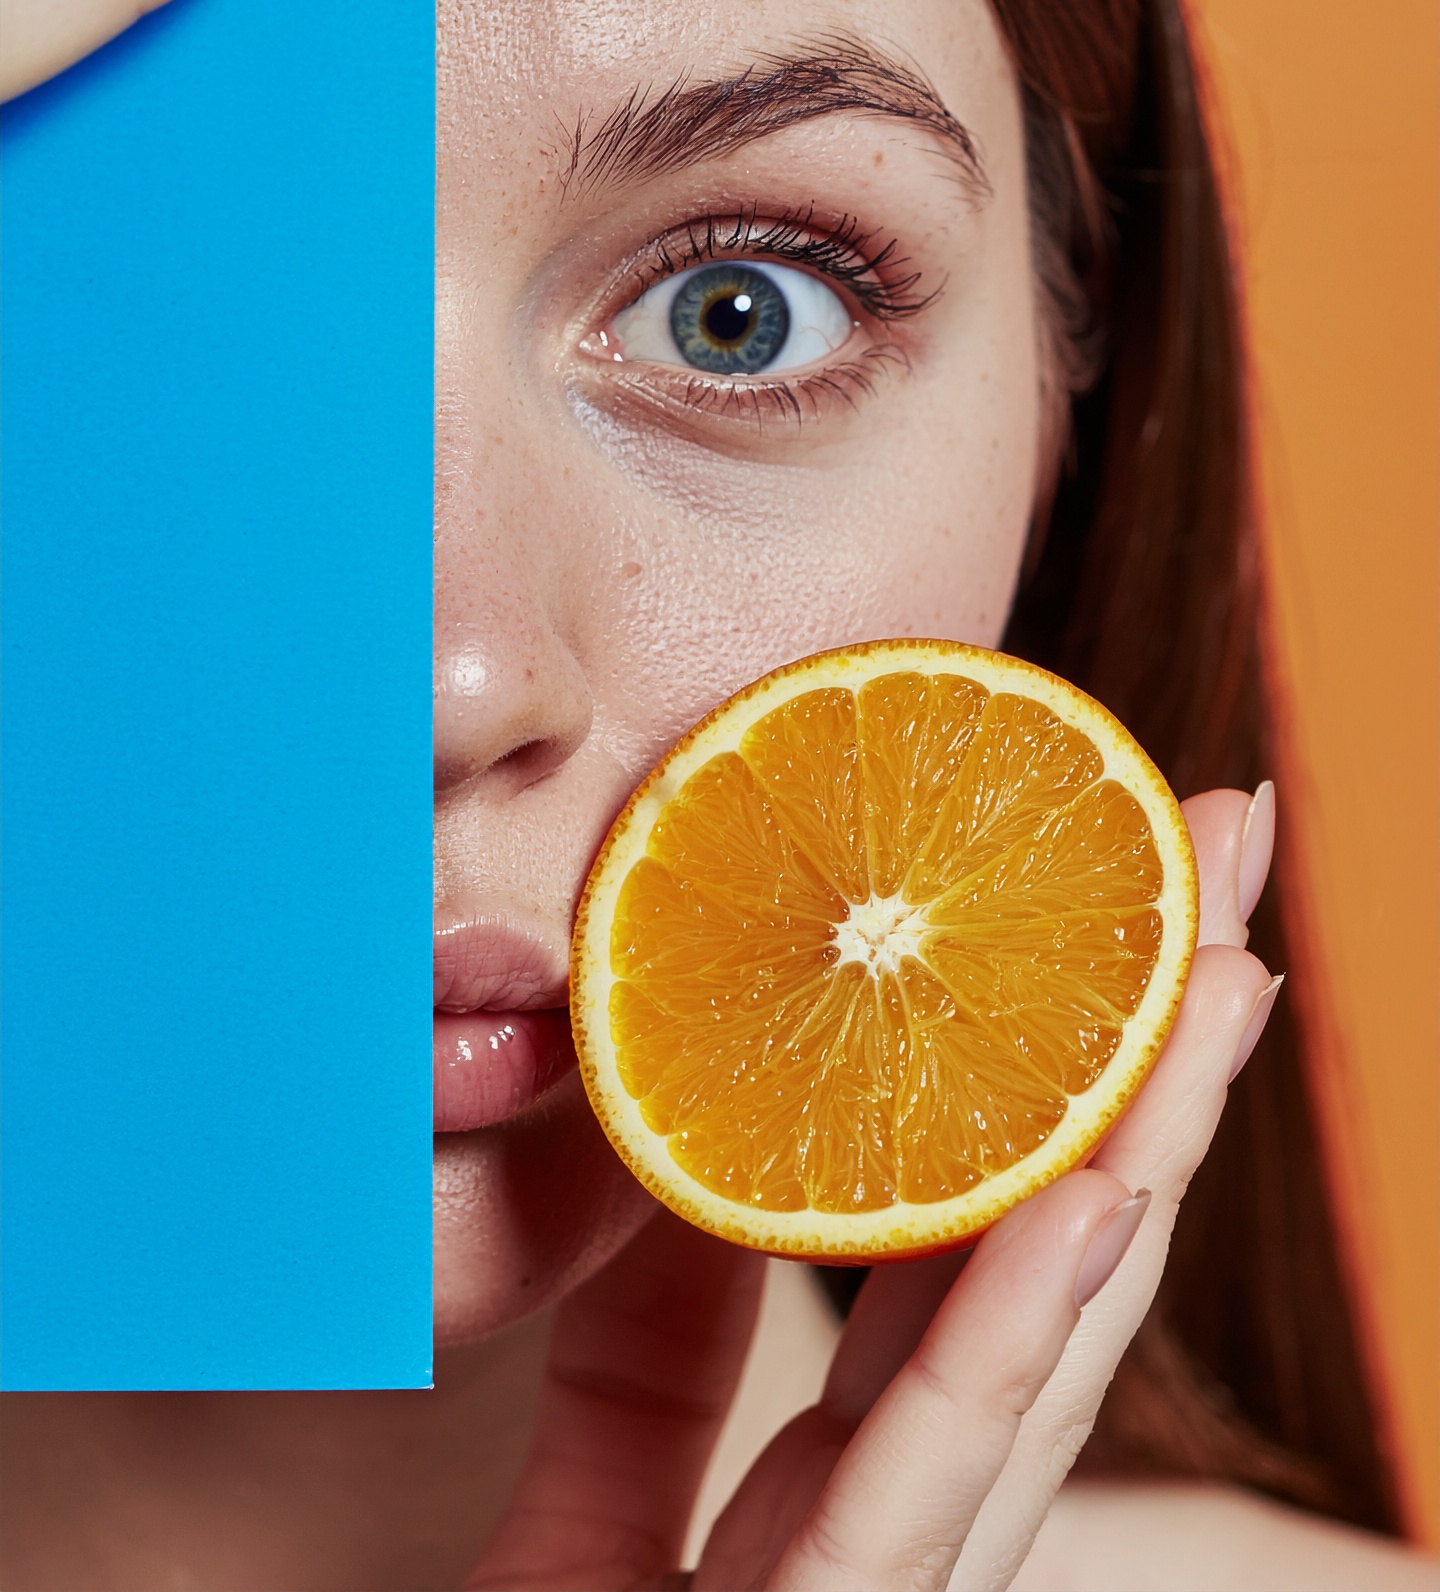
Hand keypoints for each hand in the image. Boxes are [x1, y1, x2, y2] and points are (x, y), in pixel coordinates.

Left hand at [464, 785, 1278, 1591]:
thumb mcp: (588, 1492)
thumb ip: (658, 1343)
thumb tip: (690, 1133)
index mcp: (841, 1508)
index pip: (985, 1272)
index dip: (1070, 1093)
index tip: (1125, 909)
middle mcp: (898, 1554)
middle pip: (1056, 1286)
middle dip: (1151, 1067)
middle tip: (1220, 859)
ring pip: (1039, 1375)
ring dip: (1141, 1153)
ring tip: (1217, 968)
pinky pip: (915, 1507)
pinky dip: (1018, 1347)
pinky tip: (1096, 1203)